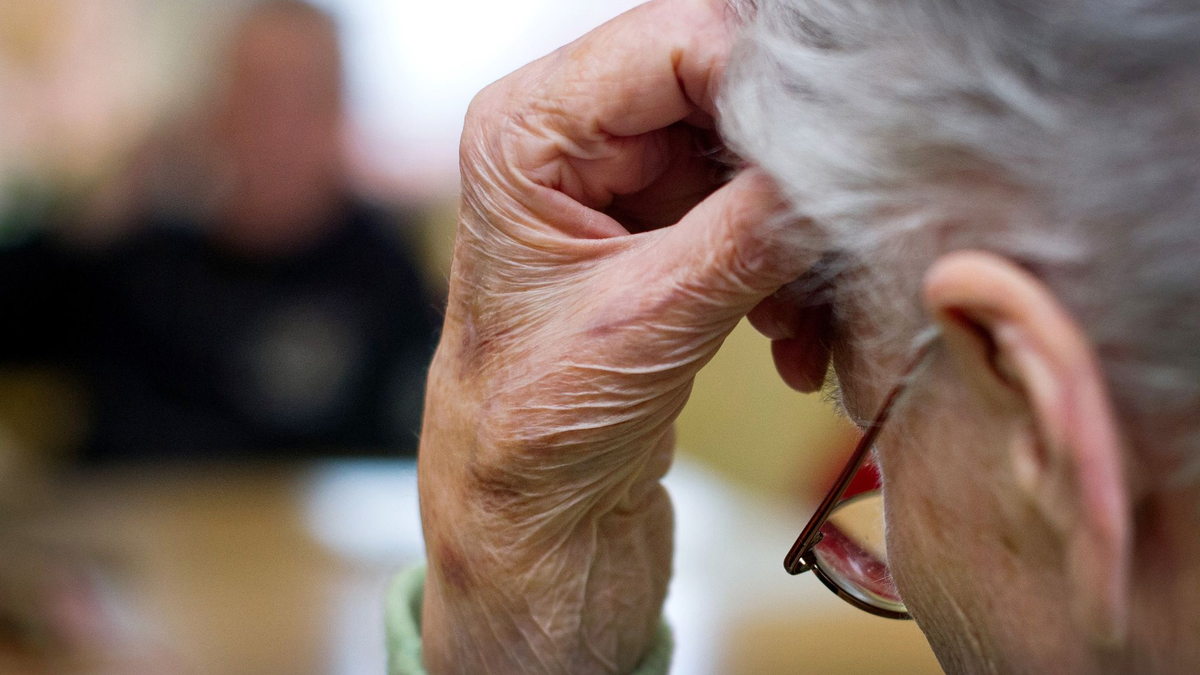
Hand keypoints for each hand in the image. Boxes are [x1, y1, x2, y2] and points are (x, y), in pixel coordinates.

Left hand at [419, 1, 821, 671]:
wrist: (537, 513)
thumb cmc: (535, 430)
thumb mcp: (648, 323)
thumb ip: (752, 232)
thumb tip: (848, 165)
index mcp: (526, 131)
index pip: (672, 41)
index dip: (764, 84)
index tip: (835, 146)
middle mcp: (570, 136)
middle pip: (720, 89)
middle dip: (788, 166)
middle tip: (836, 230)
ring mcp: (623, 180)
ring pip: (751, 154)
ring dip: (796, 233)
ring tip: (803, 317)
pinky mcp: (665, 228)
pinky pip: (756, 209)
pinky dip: (787, 268)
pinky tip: (789, 339)